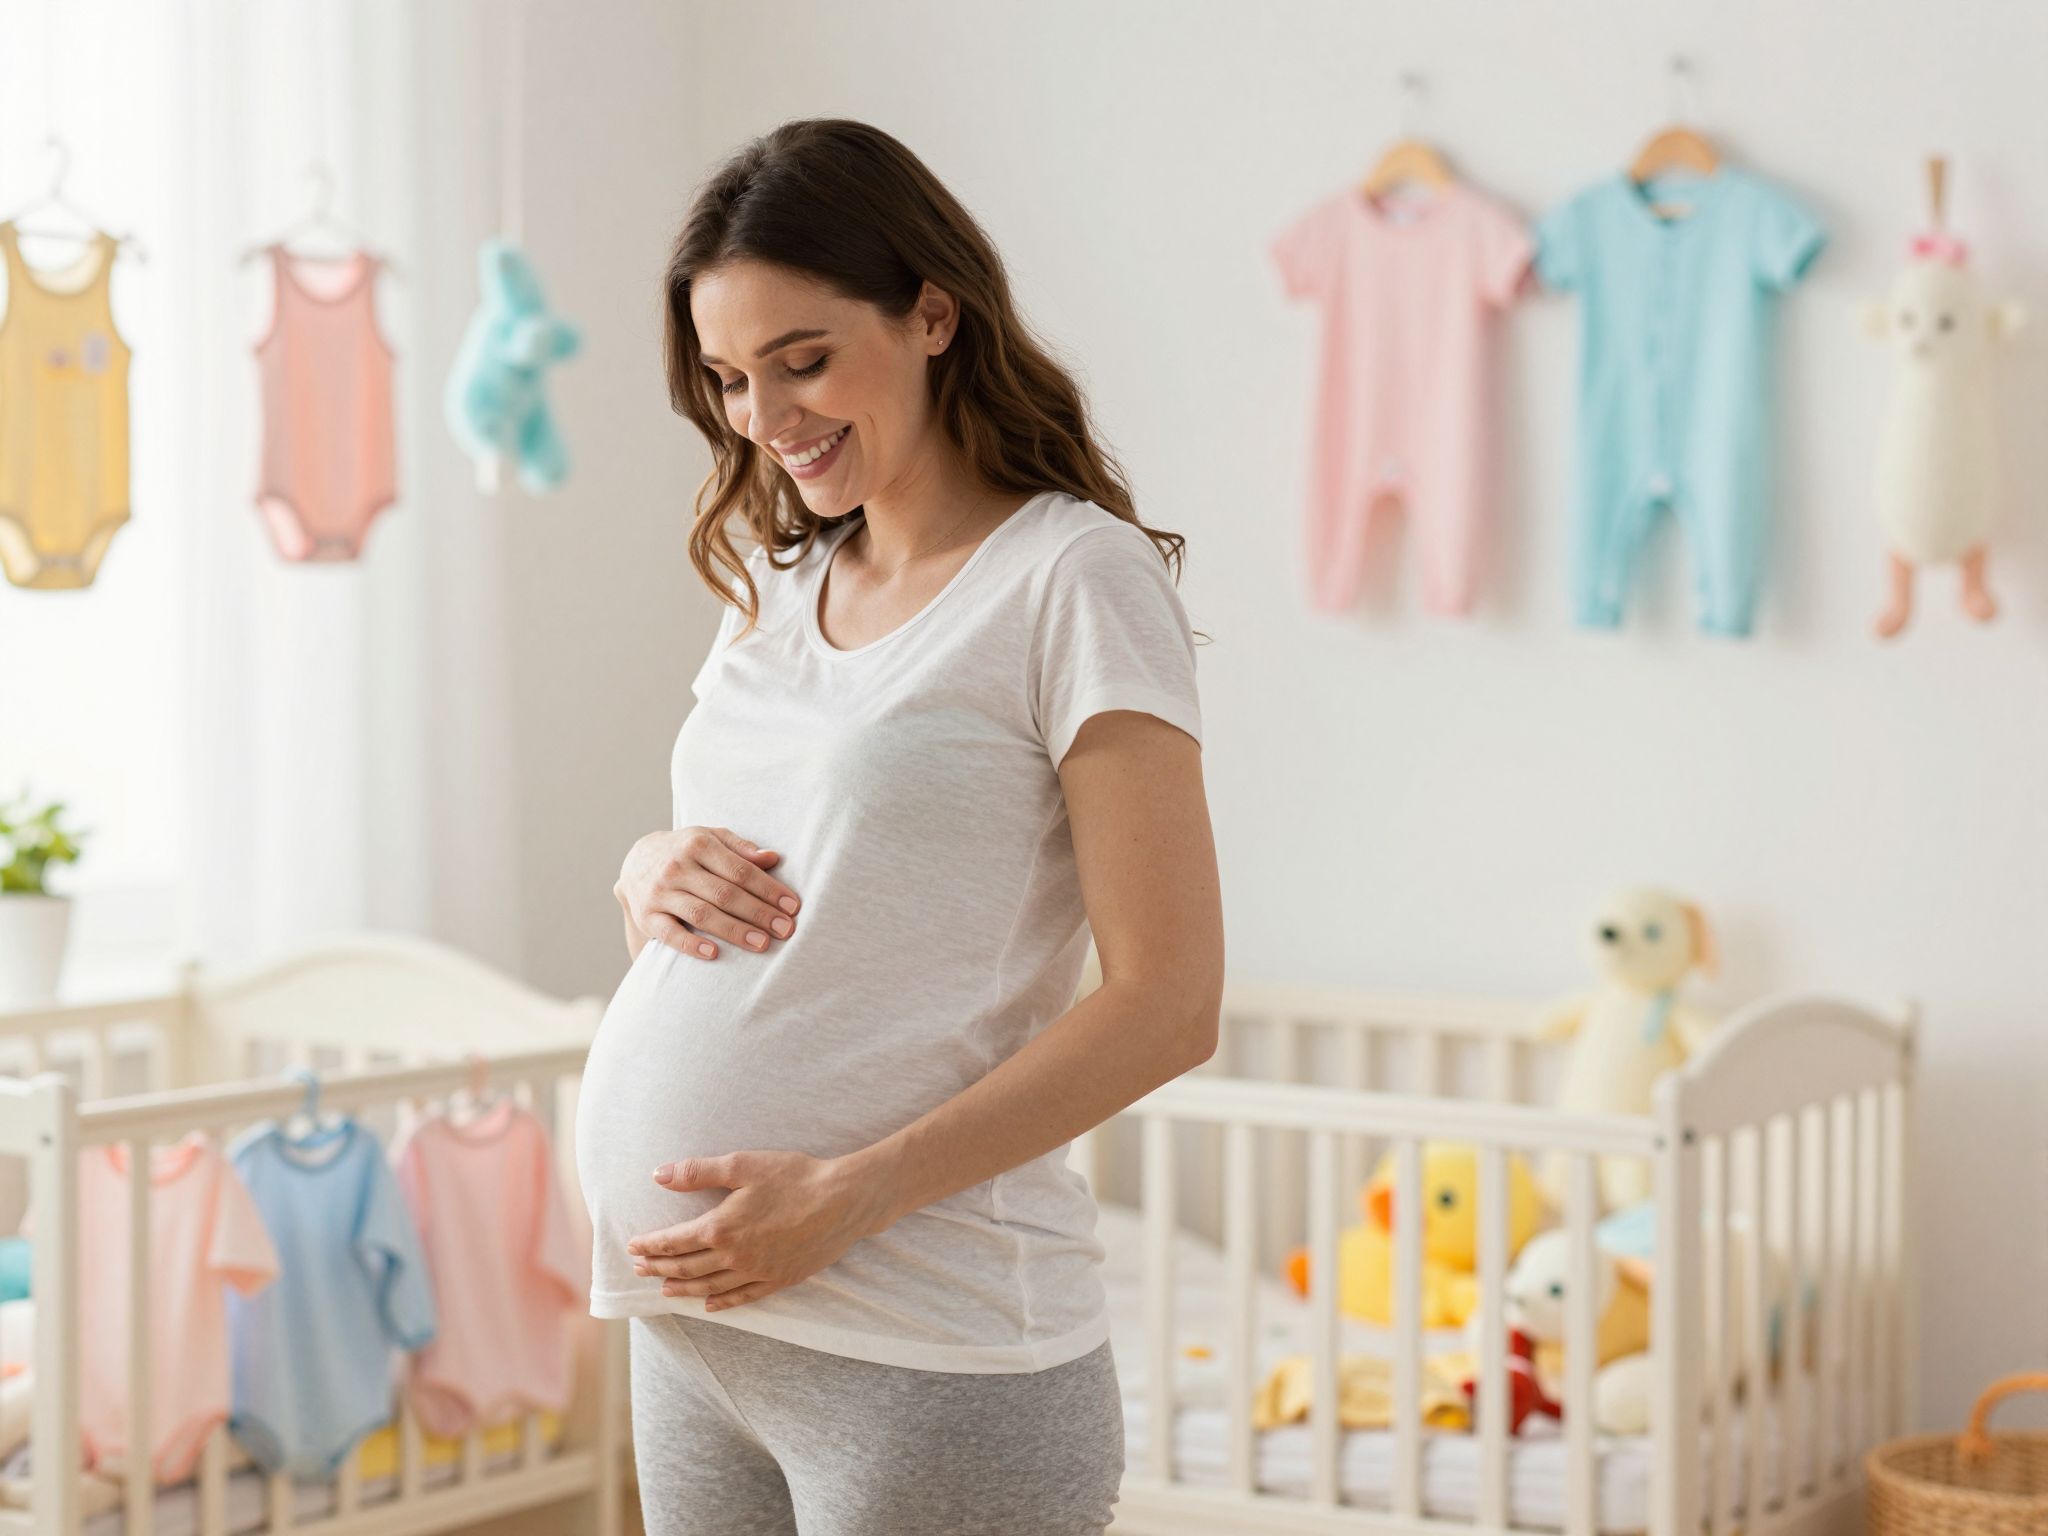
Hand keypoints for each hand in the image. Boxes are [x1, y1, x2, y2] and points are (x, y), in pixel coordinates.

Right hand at [616, 825, 800, 959]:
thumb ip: (741, 848)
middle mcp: (678, 867)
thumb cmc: (686, 851)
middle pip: (725, 893)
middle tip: (786, 930)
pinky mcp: (647, 916)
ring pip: (702, 914)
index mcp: (698, 844)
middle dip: (759, 913)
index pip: (740, 870)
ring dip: (734, 930)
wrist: (636, 861)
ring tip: (762, 944)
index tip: (792, 906)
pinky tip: (715, 954)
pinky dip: (691, 945)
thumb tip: (773, 858)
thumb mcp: (711, 838)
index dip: (769, 889)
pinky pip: (670, 934)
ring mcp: (660, 892)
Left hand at [626, 1150, 897, 1309]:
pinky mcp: (779, 1279)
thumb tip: (659, 1175)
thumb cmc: (794, 1177)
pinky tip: (711, 1305)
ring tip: (665, 1291)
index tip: (633, 1248)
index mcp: (721, 1227)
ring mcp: (757, 1272)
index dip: (651, 1246)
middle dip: (660, 1268)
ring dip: (684, 1289)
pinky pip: (743, 1297)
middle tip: (640, 1270)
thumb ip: (698, 1172)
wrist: (843, 1201)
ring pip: (710, 1287)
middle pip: (687, 1268)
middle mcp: (734, 1256)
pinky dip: (722, 1303)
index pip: (674, 1242)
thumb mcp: (743, 1165)